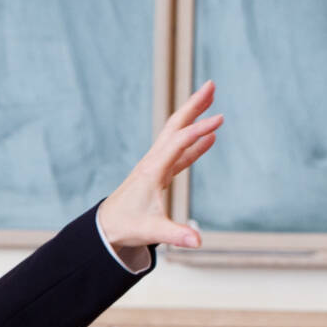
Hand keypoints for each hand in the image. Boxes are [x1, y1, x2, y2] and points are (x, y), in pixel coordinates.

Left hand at [97, 80, 222, 251]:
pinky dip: (195, 142)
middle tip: (211, 84)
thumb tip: (198, 242)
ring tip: (211, 99)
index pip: (179, 142)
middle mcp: (153, 162)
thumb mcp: (152, 232)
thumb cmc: (126, 226)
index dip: (199, 131)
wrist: (106, 227)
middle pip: (175, 126)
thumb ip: (175, 235)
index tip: (220, 120)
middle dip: (193, 105)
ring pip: (177, 134)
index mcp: (152, 170)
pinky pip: (181, 153)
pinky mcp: (160, 174)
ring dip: (194, 116)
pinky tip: (210, 136)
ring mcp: (157, 166)